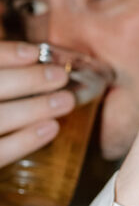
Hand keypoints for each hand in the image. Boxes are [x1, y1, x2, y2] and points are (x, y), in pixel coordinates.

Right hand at [0, 41, 74, 167]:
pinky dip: (26, 140)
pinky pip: (0, 153)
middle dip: (26, 80)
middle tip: (58, 76)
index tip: (33, 52)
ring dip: (34, 108)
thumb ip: (5, 75)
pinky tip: (50, 128)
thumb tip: (30, 56)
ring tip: (64, 101)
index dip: (5, 55)